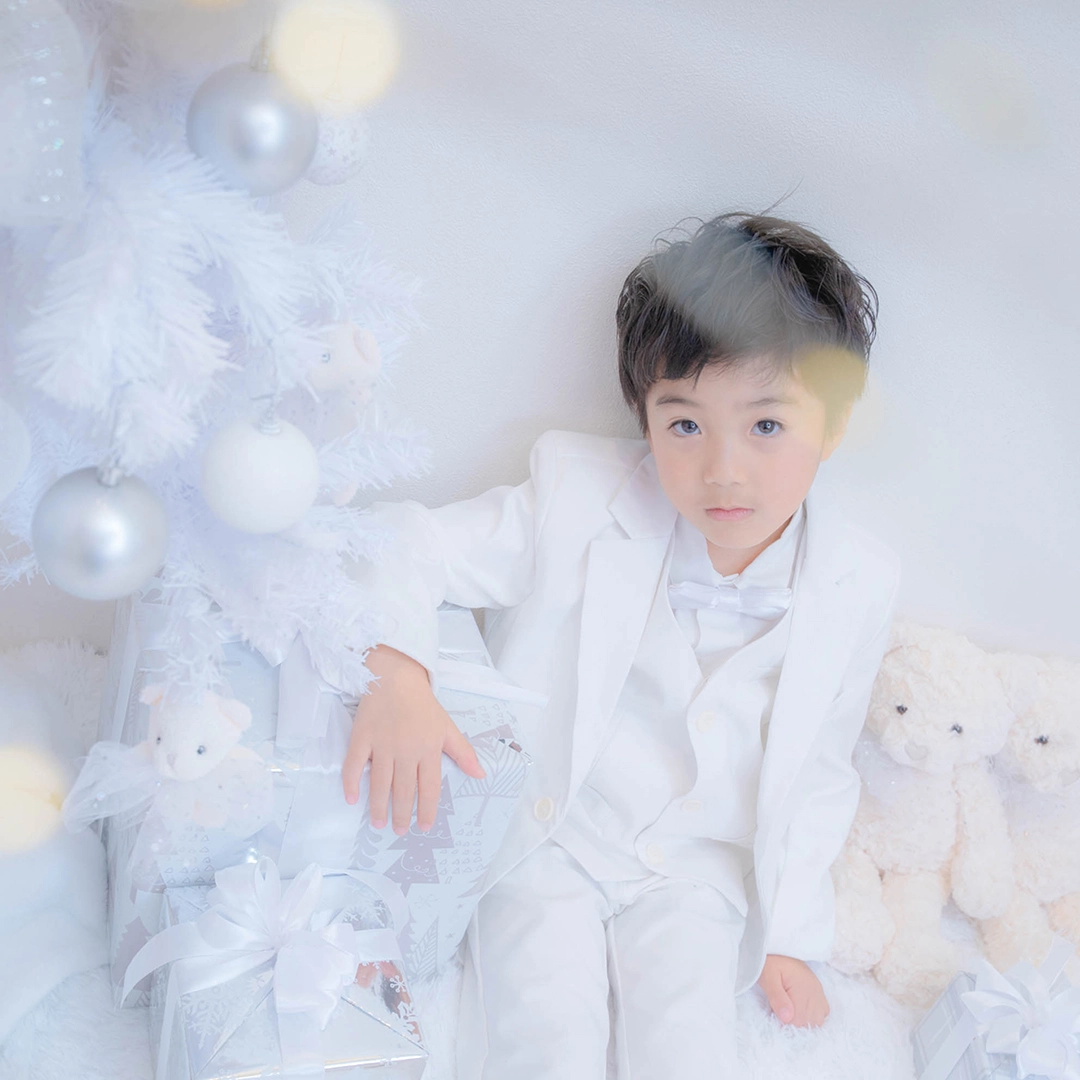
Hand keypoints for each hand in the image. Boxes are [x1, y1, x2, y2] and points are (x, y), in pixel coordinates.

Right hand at [342, 644, 485, 833]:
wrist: (396, 677)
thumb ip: (463, 753)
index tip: (424, 827)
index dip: (427, 809)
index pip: (429, 787)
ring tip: (378, 823)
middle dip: (402, 814)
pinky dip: (351, 782)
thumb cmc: (423, 705)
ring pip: (380, 782)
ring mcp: (382, 744)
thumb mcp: (447, 727)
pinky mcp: (361, 737)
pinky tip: (351, 799)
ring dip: (378, 806)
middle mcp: (406, 750)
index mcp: (428, 749)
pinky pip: (353, 764)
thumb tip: (481, 775)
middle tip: (399, 831)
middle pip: (404, 789)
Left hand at [756, 954, 829, 1027]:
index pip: (798, 1020)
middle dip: (794, 1023)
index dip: (785, 1023)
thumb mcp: (767, 977)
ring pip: (818, 1020)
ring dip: (804, 1021)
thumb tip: (787, 1018)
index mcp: (802, 988)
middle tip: (780, 1012)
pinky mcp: (818, 991)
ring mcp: (818, 991)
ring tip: (789, 1012)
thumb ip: (776, 997)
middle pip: (809, 1023)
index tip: (775, 1017)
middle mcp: (814, 991)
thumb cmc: (769, 962)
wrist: (776, 946)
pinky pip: (823, 1012)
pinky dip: (813, 1016)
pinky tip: (801, 1011)